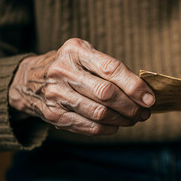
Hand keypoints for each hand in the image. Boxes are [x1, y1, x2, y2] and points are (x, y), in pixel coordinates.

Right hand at [9, 38, 154, 135]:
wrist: (30, 80)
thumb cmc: (70, 66)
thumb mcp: (86, 55)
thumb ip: (111, 68)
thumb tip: (143, 91)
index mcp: (76, 51)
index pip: (112, 69)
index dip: (135, 86)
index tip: (150, 98)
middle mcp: (63, 71)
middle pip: (107, 93)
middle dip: (132, 106)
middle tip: (145, 112)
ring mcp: (56, 94)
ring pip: (100, 113)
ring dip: (123, 119)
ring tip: (134, 119)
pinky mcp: (53, 115)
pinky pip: (88, 127)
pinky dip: (108, 129)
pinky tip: (116, 125)